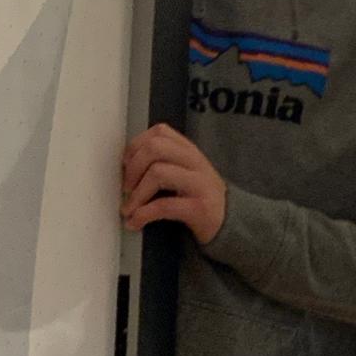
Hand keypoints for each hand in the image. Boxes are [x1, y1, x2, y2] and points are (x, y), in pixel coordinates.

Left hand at [121, 123, 226, 244]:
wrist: (229, 223)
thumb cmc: (198, 197)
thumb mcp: (185, 172)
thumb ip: (163, 162)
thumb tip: (126, 166)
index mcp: (189, 151)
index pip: (160, 132)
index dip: (136, 145)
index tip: (125, 164)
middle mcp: (196, 162)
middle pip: (155, 148)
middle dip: (133, 167)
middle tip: (126, 188)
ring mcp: (200, 184)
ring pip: (158, 173)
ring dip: (136, 194)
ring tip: (129, 209)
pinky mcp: (199, 208)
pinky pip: (164, 206)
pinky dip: (143, 215)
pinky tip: (135, 222)